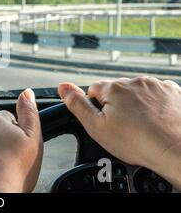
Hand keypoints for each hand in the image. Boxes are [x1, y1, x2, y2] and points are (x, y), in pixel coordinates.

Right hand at [58, 77, 180, 188]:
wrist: (178, 151)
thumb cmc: (139, 143)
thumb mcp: (96, 127)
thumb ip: (77, 105)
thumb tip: (62, 86)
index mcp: (113, 88)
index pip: (92, 90)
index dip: (96, 108)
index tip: (106, 122)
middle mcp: (134, 81)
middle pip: (116, 91)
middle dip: (116, 106)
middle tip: (124, 128)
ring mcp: (156, 85)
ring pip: (136, 93)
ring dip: (136, 105)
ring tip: (142, 127)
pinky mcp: (173, 91)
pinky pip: (157, 95)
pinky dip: (155, 105)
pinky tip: (156, 121)